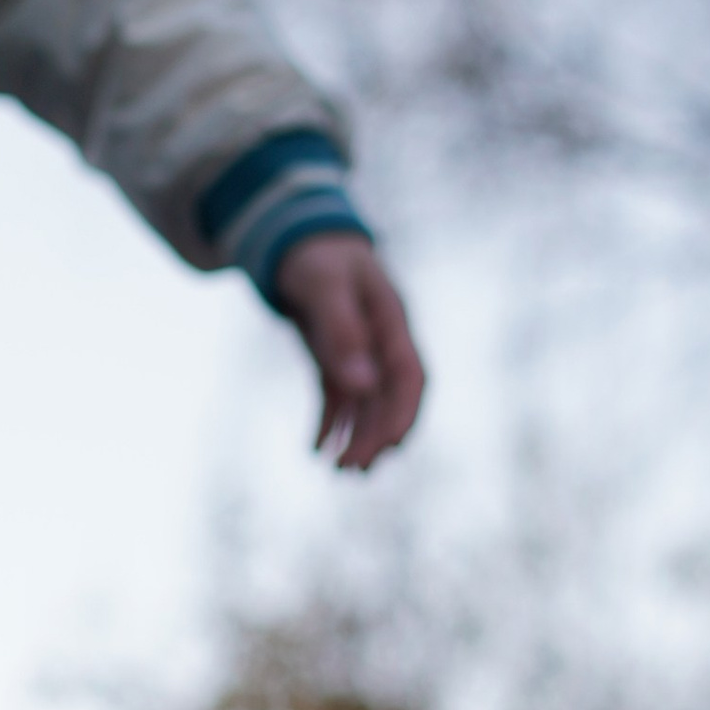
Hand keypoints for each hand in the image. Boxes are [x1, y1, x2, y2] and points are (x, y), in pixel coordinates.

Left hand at [274, 233, 425, 471]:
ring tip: (339, 471)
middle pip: (388, 397)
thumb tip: (362, 385)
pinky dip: (330, 422)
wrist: (300, 238)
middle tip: (354, 471)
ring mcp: (360, 351)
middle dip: (376, 435)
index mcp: (391, 322)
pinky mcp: (336, 357)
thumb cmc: (317, 256)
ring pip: (365, 403)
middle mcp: (381, 341)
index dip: (405, 412)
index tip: (392, 446)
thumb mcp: (325, 287)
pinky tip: (316, 449)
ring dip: (356, 436)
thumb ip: (342, 333)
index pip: (409, 377)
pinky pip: (338, 397)